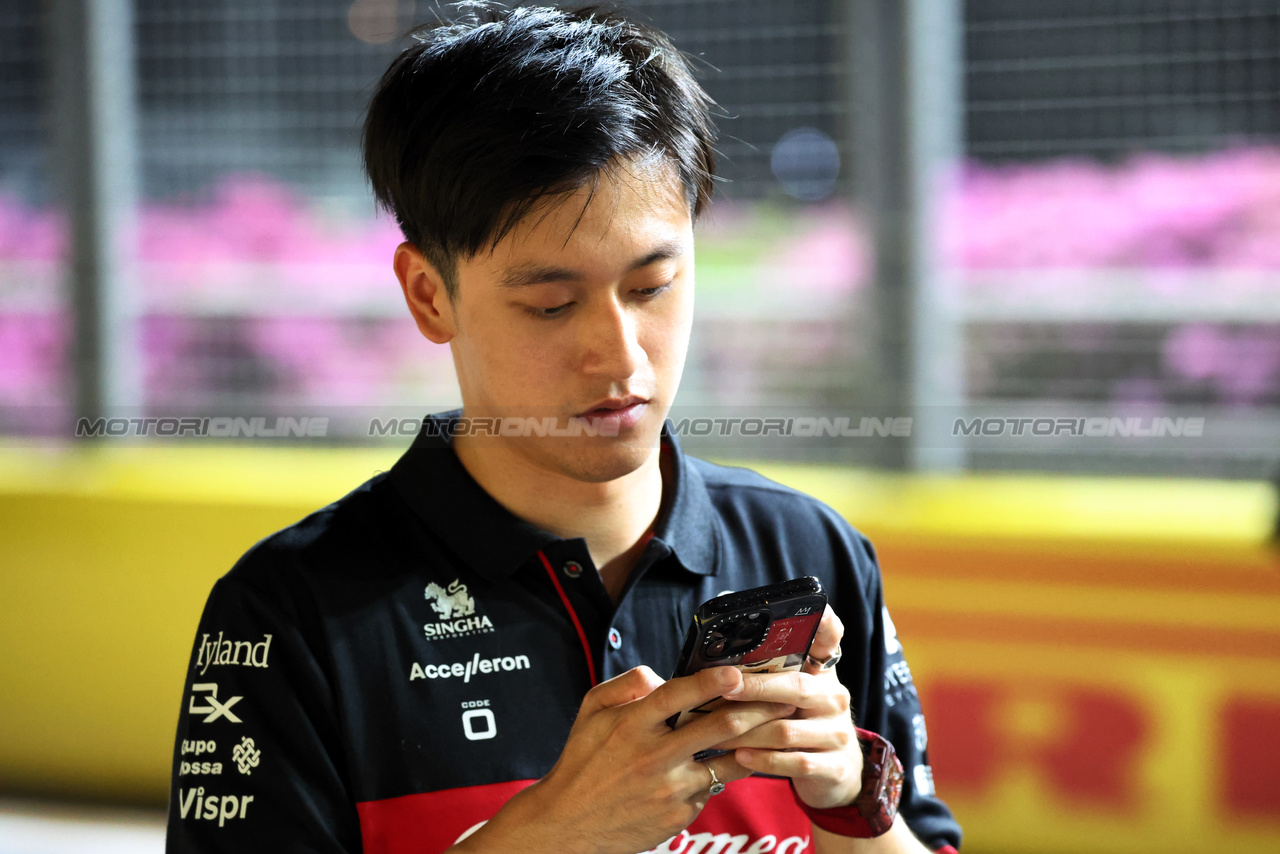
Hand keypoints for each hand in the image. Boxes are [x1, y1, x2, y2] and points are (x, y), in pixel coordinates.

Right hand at [454, 665, 794, 853]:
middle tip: (784, 696)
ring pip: (726, 762)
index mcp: (630, 725)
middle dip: (757, 709)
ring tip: (778, 729)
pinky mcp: (678, 816)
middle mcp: (653, 756)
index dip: (709, 682)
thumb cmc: (581, 762)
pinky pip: (709, 789)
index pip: (676, 696)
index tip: (737, 672)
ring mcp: (669, 790)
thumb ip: (625, 685)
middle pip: (717, 728)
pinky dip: (717, 776)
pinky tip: (724, 765)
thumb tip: (660, 676)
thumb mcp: (590, 712)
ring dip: (754, 744)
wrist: (568, 825)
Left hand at [717, 605, 864, 809]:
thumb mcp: (791, 694)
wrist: (835, 772)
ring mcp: (836, 733)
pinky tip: (740, 756)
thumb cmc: (799, 723)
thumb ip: (768, 674)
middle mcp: (834, 698)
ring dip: (747, 731)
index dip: (826, 623)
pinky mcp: (835, 767)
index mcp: (823, 674)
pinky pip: (795, 762)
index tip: (817, 609)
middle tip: (725, 687)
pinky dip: (764, 760)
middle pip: (796, 687)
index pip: (830, 639)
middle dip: (756, 687)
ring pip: (786, 730)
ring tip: (715, 731)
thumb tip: (720, 654)